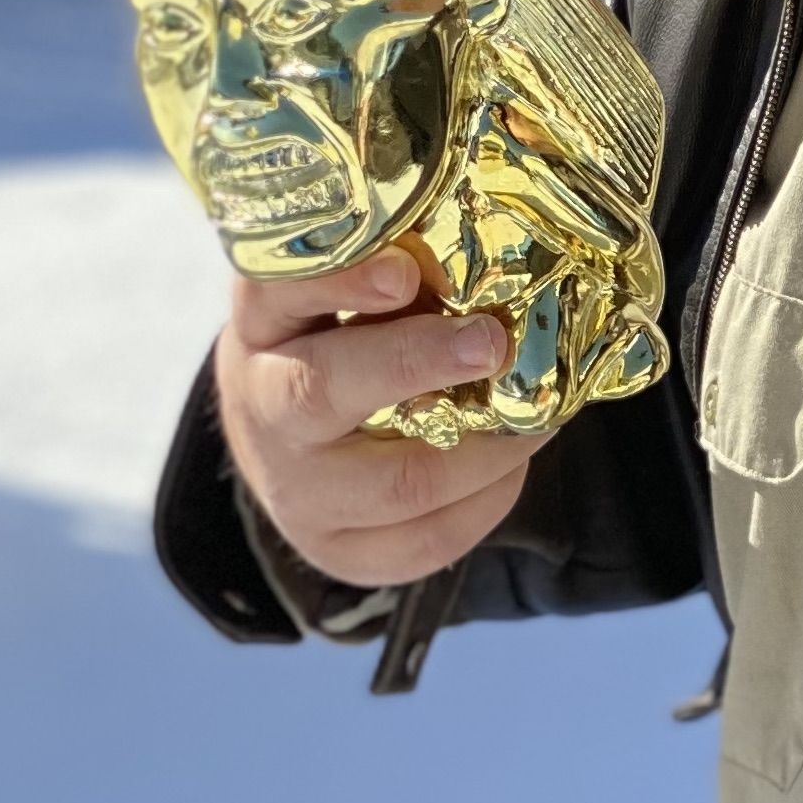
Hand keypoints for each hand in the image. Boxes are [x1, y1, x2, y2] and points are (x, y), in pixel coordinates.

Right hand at [216, 246, 533, 587]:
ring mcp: (295, 493)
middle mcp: (263, 410)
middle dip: (415, 364)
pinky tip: (511, 464)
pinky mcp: (339, 552)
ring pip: (396, 483)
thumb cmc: (338, 345)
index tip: (404, 272)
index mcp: (262, 327)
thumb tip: (495, 250)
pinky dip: (490, 500)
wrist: (289, 448)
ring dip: (487, 448)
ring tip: (540, 413)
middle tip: (493, 342)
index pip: (275, 292)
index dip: (339, 281)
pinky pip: (428, 539)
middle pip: (320, 393)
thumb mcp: (344, 295)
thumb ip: (398, 269)